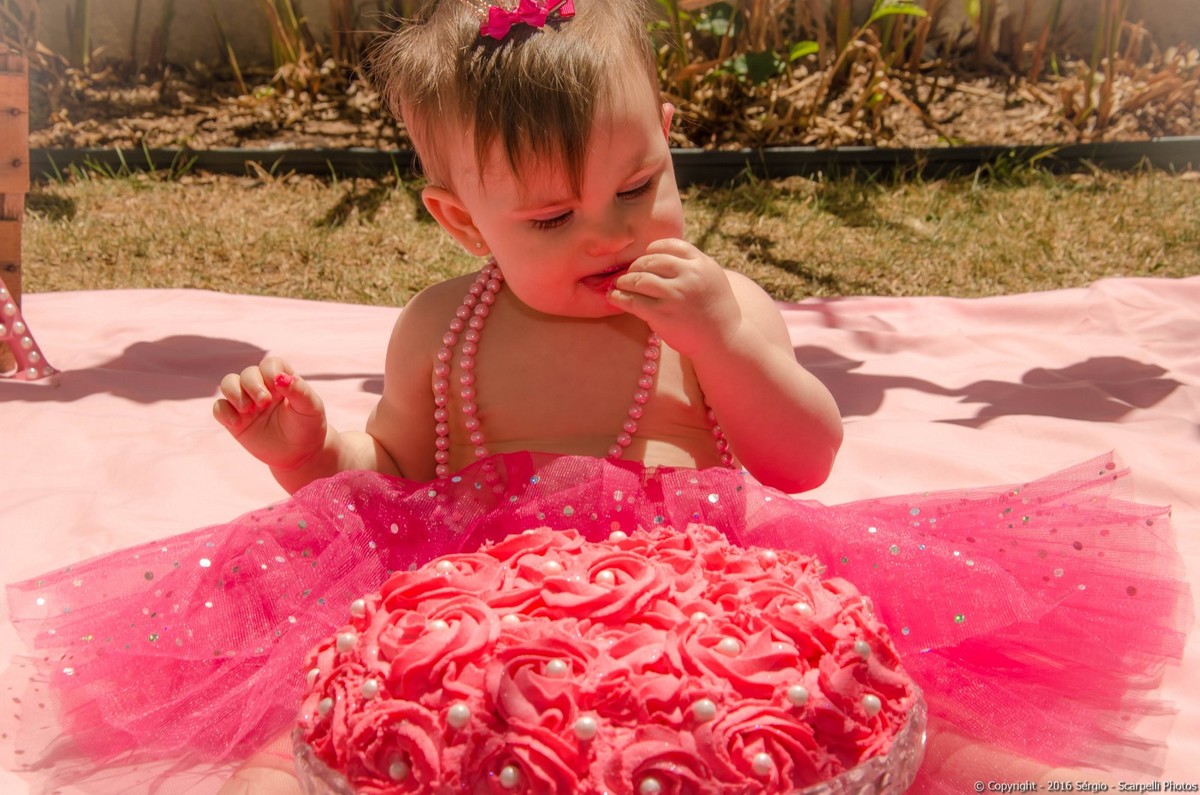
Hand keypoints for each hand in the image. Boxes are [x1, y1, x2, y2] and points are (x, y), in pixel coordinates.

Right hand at [213, 357, 327, 471]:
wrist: (299, 453)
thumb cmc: (307, 425)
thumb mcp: (310, 408)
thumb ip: (299, 391)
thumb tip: (282, 377)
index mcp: (280, 380)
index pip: (269, 365)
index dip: (270, 372)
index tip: (277, 388)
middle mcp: (261, 387)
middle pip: (247, 373)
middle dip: (252, 385)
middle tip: (264, 403)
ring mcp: (246, 403)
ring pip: (228, 384)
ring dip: (234, 392)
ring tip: (247, 409)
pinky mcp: (235, 420)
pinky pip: (219, 408)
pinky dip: (224, 412)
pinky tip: (237, 423)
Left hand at [606, 238, 740, 356]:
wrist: (724, 340)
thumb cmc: (715, 310)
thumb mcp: (712, 279)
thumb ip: (691, 266)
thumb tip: (661, 256)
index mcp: (701, 264)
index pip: (670, 245)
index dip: (653, 249)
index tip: (646, 256)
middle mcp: (689, 275)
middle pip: (651, 260)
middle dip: (636, 266)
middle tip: (629, 273)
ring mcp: (675, 295)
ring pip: (639, 279)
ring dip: (624, 281)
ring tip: (619, 284)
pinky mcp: (662, 314)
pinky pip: (633, 301)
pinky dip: (619, 297)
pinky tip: (614, 297)